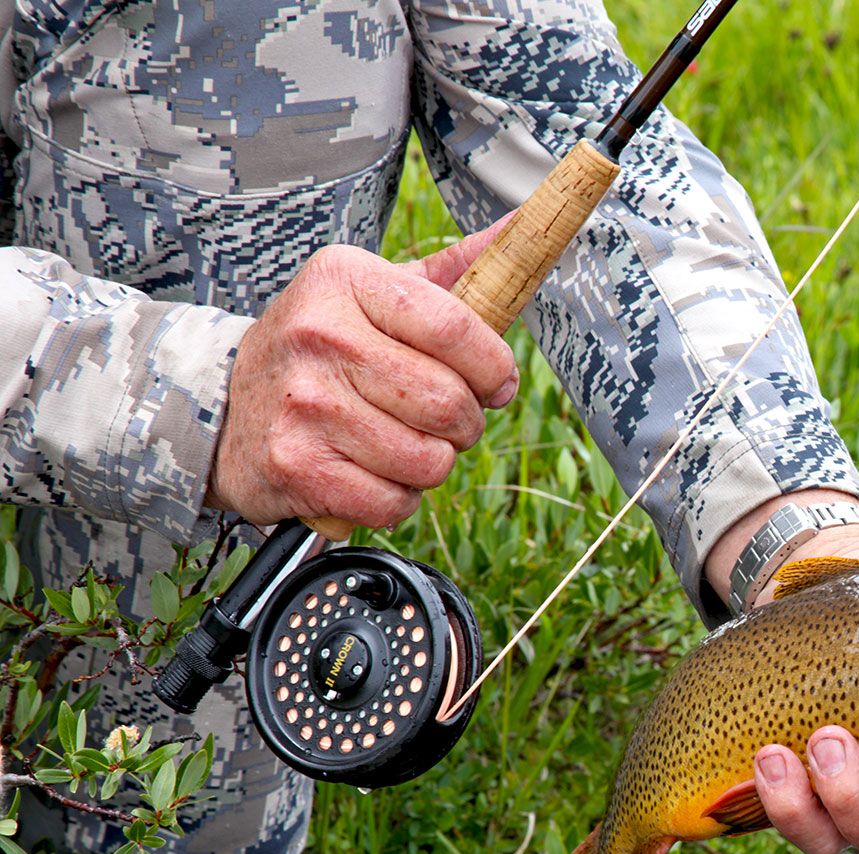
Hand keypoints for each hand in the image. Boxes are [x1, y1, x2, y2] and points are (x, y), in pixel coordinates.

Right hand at [205, 215, 520, 527]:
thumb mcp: (375, 294)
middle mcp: (321, 335)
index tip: (495, 382)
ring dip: (430, 464)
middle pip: (449, 402)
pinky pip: (393, 501)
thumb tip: (520, 227)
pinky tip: (369, 471)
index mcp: (346, 279)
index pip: (457, 327)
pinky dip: (396, 497)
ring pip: (429, 460)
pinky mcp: (297, 466)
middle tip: (439, 418)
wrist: (220, 405)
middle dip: (464, 423)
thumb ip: (452, 272)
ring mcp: (305, 403)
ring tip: (397, 442)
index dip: (494, 367)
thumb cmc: (323, 349)